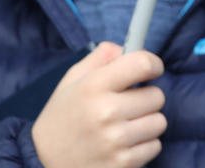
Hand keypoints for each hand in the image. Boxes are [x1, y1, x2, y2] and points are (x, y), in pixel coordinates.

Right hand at [32, 41, 166, 167]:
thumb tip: (128, 48)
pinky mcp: (123, 163)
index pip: (142, 64)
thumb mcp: (72, 79)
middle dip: (146, 97)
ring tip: (124, 124)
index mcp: (93, 86)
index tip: (152, 69)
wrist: (45, 161)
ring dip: (147, 122)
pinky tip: (123, 144)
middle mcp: (106, 112)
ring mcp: (116, 140)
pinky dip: (144, 144)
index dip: (153, 64)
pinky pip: (155, 146)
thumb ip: (101, 57)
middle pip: (156, 95)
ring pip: (159, 121)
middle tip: (128, 103)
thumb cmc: (63, 115)